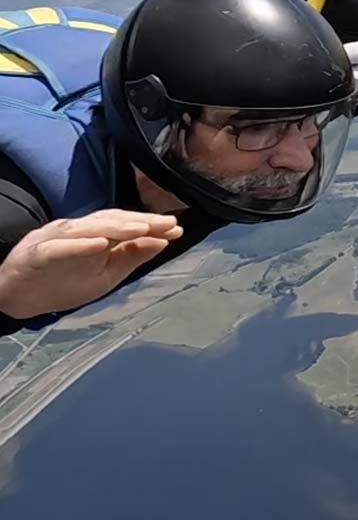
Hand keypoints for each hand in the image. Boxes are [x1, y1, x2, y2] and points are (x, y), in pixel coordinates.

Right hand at [0, 209, 183, 319]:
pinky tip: (99, 245)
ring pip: (88, 228)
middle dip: (141, 221)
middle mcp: (77, 231)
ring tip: (142, 229)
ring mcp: (56, 240)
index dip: (151, 224)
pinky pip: (59, 247)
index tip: (177, 228)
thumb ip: (130, 257)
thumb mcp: (105, 274)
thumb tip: (162, 242)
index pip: (126, 224)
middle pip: (111, 220)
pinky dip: (79, 245)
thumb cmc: (63, 282)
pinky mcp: (37, 253)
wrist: (18, 298)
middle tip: (167, 225)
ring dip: (117, 228)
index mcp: (94, 235)